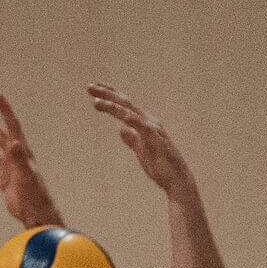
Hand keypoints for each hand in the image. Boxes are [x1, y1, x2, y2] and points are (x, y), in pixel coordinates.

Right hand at [0, 94, 62, 228]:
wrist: (36, 214)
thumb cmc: (35, 195)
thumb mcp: (26, 176)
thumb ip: (19, 159)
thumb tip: (14, 142)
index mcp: (20, 151)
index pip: (12, 126)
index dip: (5, 110)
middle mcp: (13, 157)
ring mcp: (7, 169)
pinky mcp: (3, 182)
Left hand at [87, 83, 194, 197]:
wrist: (177, 180)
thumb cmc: (161, 167)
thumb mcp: (141, 151)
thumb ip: (132, 139)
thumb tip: (122, 130)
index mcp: (144, 124)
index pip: (124, 106)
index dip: (110, 96)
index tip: (95, 89)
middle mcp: (148, 122)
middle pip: (125, 103)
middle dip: (107, 94)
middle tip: (89, 87)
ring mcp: (152, 129)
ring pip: (129, 112)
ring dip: (112, 105)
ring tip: (96, 102)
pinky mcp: (154, 139)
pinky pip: (139, 125)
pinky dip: (128, 118)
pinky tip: (117, 115)